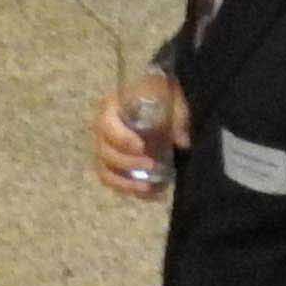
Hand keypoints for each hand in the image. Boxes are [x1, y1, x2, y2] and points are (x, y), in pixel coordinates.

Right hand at [93, 71, 180, 203]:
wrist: (155, 92)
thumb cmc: (161, 91)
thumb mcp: (172, 97)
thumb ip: (177, 117)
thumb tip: (182, 142)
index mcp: (112, 109)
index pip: (107, 126)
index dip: (121, 139)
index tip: (141, 147)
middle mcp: (102, 130)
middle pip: (105, 153)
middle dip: (127, 163)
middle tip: (151, 166)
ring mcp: (105, 148)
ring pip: (105, 171)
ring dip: (125, 183)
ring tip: (148, 187)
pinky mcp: (112, 162)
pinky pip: (112, 179)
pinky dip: (127, 188)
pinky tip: (147, 193)